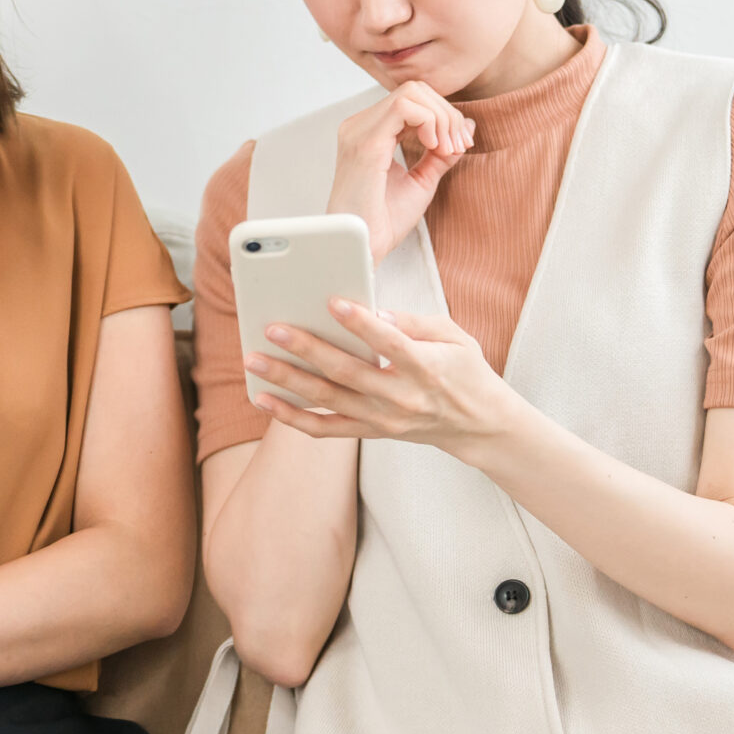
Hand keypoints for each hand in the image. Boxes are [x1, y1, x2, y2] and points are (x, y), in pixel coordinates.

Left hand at [245, 299, 516, 450]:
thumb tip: (377, 313)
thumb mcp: (455, 337)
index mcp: (427, 367)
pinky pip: (326, 429)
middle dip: (307, 349)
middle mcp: (402, 397)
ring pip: (329, 401)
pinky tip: (265, 400)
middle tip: (273, 328)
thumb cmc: (465, 371)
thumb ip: (415, 323)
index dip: (362, 324)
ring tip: (255, 362)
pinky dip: (292, 417)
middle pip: (348, 373)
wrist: (478, 426)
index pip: (390, 344)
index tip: (333, 301)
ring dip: (288, 381)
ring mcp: (384, 419)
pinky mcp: (372, 432)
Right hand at [326, 82, 471, 261]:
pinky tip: (434, 147)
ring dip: (441, 118)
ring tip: (447, 150)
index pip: (413, 100)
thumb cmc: (383, 222)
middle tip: (456, 147)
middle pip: (415, 90)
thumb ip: (441, 152)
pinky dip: (430, 122)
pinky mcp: (366, 142)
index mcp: (369, 132)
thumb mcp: (422, 180)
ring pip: (412, 93)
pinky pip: (404, 107)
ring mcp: (360, 130)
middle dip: (446, 114)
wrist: (365, 247)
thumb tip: (466, 125)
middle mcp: (360, 126)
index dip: (444, 116)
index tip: (458, 147)